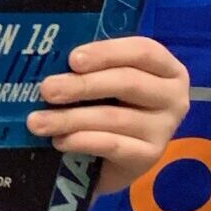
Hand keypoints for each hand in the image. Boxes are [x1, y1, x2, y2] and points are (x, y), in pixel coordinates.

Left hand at [26, 36, 189, 196]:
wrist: (112, 158)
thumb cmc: (109, 106)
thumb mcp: (103, 82)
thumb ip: (89, 68)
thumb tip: (50, 60)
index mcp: (166, 68)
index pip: (143, 51)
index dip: (107, 52)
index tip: (73, 59)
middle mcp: (173, 97)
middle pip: (128, 82)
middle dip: (82, 85)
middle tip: (47, 89)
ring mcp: (164, 129)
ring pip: (114, 117)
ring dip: (70, 118)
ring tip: (37, 121)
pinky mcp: (149, 156)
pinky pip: (112, 145)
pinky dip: (81, 141)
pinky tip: (59, 140)